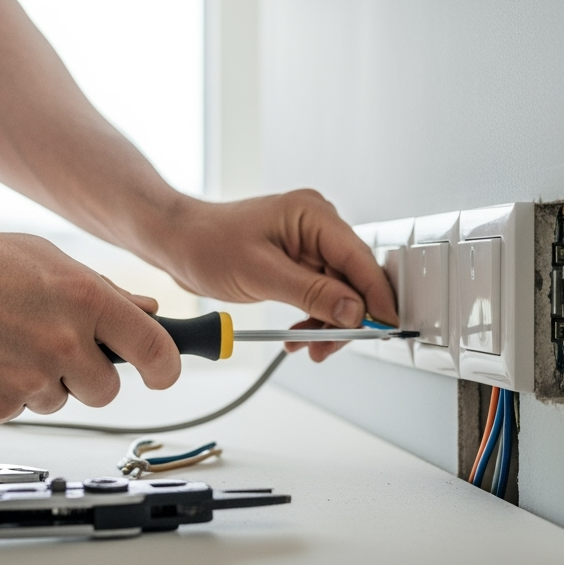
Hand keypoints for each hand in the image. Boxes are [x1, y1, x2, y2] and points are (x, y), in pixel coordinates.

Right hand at [0, 226, 180, 420]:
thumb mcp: (46, 258)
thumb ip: (103, 290)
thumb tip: (148, 312)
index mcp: (85, 298)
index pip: (156, 350)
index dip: (166, 368)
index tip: (163, 374)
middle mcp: (63, 341)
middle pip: (107, 390)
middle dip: (89, 376)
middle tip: (55, 349)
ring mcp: (29, 378)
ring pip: (59, 401)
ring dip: (41, 382)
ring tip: (2, 341)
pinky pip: (17, 411)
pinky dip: (3, 392)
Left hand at [155, 190, 397, 361]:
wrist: (177, 242)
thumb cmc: (207, 243)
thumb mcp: (261, 273)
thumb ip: (312, 294)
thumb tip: (354, 310)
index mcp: (313, 215)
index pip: (360, 258)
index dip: (376, 296)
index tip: (386, 326)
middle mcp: (317, 226)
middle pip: (353, 279)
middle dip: (346, 318)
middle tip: (330, 347)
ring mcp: (308, 244)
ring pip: (338, 292)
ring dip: (328, 323)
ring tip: (309, 348)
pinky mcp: (298, 261)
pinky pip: (320, 294)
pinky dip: (313, 318)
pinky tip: (299, 337)